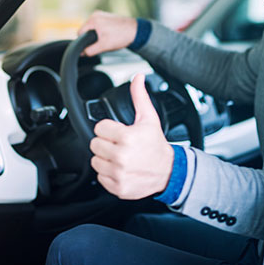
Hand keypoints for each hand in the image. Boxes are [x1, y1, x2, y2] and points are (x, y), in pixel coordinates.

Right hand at [78, 11, 137, 55]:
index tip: (92, 46)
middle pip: (86, 30)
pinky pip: (98, 25)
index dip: (84, 42)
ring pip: (92, 28)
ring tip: (107, 38)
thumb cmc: (121, 36)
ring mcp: (101, 14)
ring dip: (97, 35)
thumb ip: (90, 50)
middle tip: (102, 42)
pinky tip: (109, 35)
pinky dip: (101, 31)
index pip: (80, 33)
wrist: (135, 31)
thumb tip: (82, 52)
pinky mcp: (106, 16)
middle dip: (91, 38)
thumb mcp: (104, 46)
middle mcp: (95, 14)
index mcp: (93, 20)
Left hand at [89, 74, 173, 199]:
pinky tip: (120, 169)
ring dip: (105, 159)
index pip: (99, 128)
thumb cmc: (156, 144)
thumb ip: (139, 96)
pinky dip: (108, 174)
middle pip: (94, 144)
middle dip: (105, 143)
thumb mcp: (149, 118)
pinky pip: (100, 177)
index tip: (117, 132)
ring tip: (119, 157)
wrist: (168, 171)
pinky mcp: (117, 187)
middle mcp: (121, 156)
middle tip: (118, 144)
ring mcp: (119, 173)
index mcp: (127, 137)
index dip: (108, 128)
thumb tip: (137, 77)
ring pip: (95, 161)